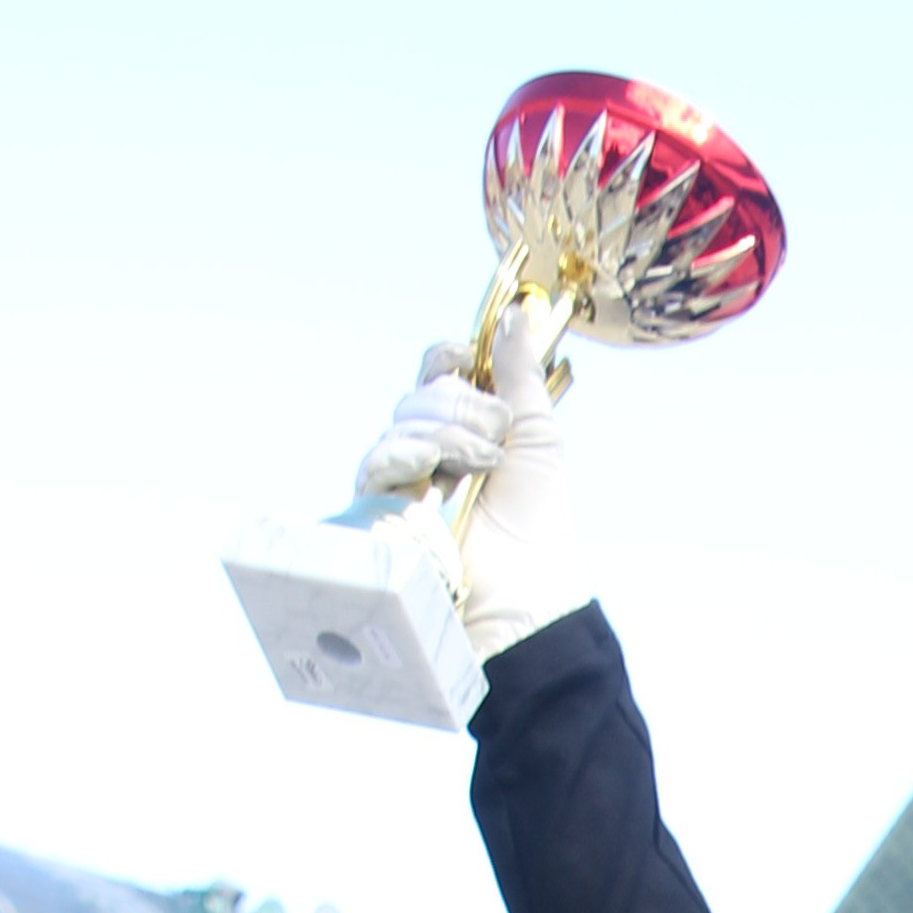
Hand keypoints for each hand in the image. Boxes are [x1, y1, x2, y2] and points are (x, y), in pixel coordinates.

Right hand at [348, 299, 592, 659]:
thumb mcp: (536, 439)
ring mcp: (401, 484)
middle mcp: (427, 453)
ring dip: (445, 436)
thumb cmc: (536, 526)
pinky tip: (428, 468)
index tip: (468, 354)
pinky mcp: (380, 515)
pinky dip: (403, 455)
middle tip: (494, 441)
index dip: (449, 358)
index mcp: (464, 430)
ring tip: (479, 468)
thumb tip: (516, 316)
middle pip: (420, 395)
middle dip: (461, 407)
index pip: (437, 374)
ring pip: (400, 424)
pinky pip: (375, 464)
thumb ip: (521, 377)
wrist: (525, 596)